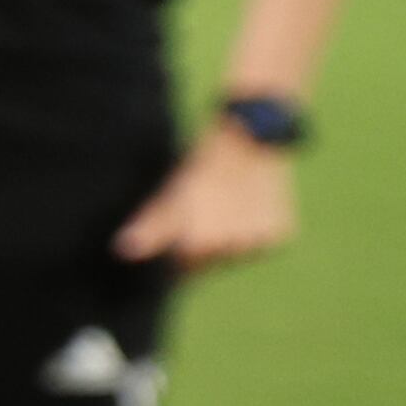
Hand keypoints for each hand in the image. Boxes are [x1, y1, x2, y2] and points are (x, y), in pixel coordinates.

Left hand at [114, 123, 298, 271]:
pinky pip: (261, 242)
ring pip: (237, 253)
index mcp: (200, 242)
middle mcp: (232, 249)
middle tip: (206, 209)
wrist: (249, 137)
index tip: (180, 235)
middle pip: (212, 261)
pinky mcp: (281, 236)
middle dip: (204, 244)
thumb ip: (151, 226)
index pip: (184, 267)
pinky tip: (247, 206)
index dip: (178, 254)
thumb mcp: (172, 193)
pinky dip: (254, 231)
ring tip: (226, 204)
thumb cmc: (201, 166)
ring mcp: (260, 243)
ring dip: (230, 239)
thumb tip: (123, 250)